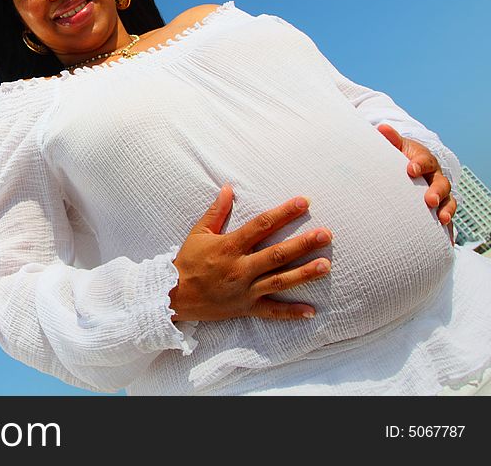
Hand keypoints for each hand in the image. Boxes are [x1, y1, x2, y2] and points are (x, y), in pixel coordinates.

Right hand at [168, 184, 331, 321]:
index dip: (283, 213)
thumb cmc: (187, 261)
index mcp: (229, 246)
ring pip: (279, 281)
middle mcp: (240, 268)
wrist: (174, 295)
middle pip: (276, 254)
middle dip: (303, 243)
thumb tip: (229, 188)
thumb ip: (217, 211)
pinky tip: (311, 310)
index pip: (261, 225)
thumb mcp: (198, 233)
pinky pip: (271, 312)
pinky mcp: (245, 308)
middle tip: (326, 234)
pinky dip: (291, 312)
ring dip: (304, 273)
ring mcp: (244, 290)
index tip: (303, 202)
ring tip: (326, 265)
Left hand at [376, 124, 456, 228]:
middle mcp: (435, 177)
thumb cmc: (400, 158)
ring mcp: (440, 194)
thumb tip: (382, 128)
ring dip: (446, 210)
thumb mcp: (396, 147)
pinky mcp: (439, 208)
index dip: (419, 164)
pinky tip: (446, 241)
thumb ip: (390, 140)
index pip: (424, 160)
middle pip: (441, 183)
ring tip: (441, 219)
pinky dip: (448, 229)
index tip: (411, 169)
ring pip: (448, 201)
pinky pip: (446, 218)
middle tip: (429, 200)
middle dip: (436, 191)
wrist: (409, 168)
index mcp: (424, 160)